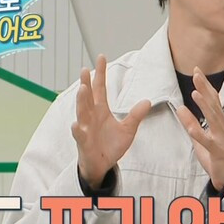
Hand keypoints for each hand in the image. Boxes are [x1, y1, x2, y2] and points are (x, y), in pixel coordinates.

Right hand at [71, 55, 150, 189]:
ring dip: (81, 101)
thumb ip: (135, 116)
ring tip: (83, 89)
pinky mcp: (83, 142)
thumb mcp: (128, 130)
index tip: (101, 57)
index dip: (100, 73)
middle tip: (85, 69)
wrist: (102, 165)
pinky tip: (76, 124)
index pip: (100, 88)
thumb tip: (147, 101)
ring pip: (82, 112)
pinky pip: (79, 135)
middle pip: (88, 96)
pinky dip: (77, 129)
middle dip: (86, 83)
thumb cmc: (111, 145)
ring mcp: (86, 128)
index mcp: (101, 110)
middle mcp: (91, 116)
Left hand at [175, 67, 223, 190]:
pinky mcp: (218, 152)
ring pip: (214, 120)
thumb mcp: (201, 137)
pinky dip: (200, 134)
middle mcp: (223, 127)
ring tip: (195, 94)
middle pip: (214, 104)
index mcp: (219, 122)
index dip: (205, 85)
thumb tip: (180, 108)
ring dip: (205, 106)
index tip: (197, 71)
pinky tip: (191, 128)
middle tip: (197, 74)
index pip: (213, 99)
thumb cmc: (217, 155)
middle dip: (205, 89)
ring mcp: (222, 139)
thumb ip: (191, 123)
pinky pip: (208, 142)